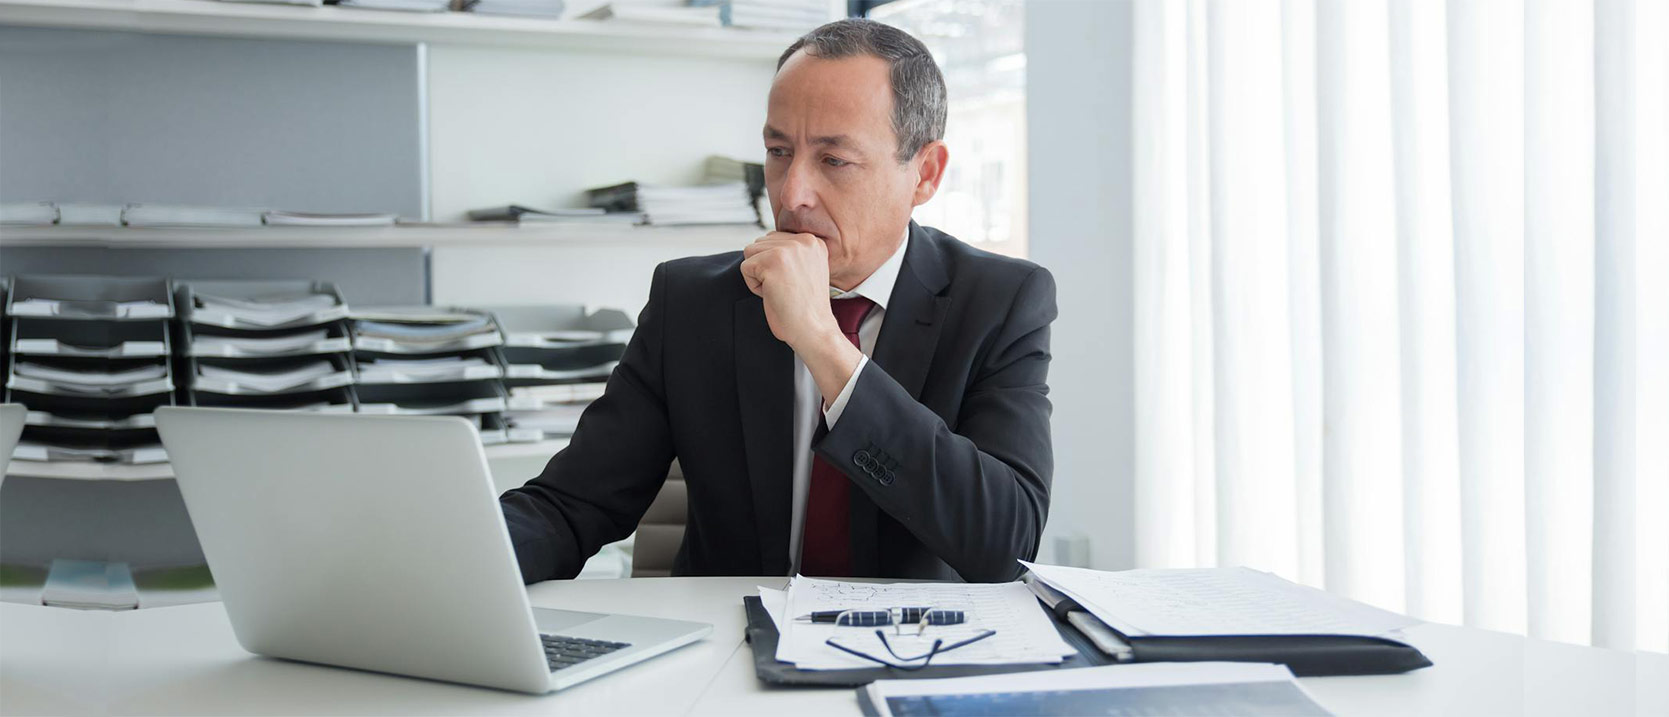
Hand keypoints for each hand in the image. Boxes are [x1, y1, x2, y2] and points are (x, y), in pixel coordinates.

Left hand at [740, 232, 862, 405]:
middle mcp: (803, 240)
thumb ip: (792, 254)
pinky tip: (773, 294)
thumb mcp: (806, 270)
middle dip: (765, 268)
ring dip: (759, 276)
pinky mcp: (772, 261)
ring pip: (750, 253)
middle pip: (760, 244)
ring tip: (780, 290)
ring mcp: (788, 249)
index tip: (794, 283)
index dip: (776, 266)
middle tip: (786, 289)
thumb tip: (763, 246)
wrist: (814, 330)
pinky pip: (745, 268)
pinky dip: (753, 286)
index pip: (774, 240)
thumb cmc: (806, 309)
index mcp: (813, 241)